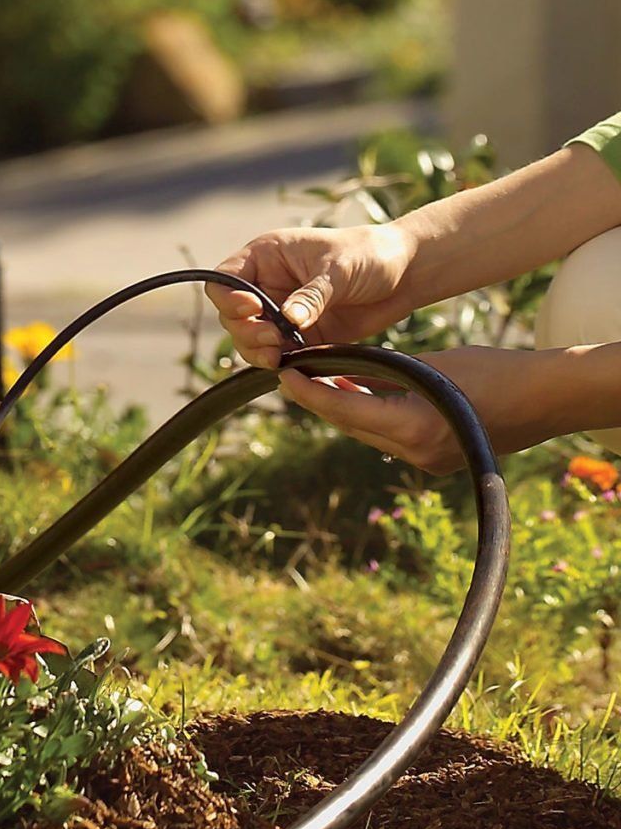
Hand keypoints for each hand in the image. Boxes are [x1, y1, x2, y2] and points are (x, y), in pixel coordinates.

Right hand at [206, 223, 416, 366]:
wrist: (405, 273)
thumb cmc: (370, 255)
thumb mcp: (339, 269)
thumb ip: (311, 296)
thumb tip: (286, 321)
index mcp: (266, 256)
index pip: (224, 279)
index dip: (230, 299)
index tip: (253, 309)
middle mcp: (266, 284)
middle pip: (231, 316)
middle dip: (247, 332)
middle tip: (274, 340)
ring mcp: (280, 312)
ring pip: (248, 339)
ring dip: (257, 351)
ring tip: (279, 356)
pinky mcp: (298, 336)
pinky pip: (274, 354)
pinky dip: (278, 362)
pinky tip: (292, 362)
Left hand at [279, 347, 560, 474]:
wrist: (544, 400)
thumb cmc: (491, 371)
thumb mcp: (427, 365)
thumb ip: (380, 373)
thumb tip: (337, 374)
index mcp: (412, 426)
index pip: (344, 409)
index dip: (309, 393)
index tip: (284, 375)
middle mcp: (414, 452)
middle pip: (350, 426)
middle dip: (320, 401)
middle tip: (294, 375)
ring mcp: (425, 462)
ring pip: (367, 434)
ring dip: (343, 410)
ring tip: (319, 381)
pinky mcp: (433, 462)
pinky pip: (388, 439)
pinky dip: (370, 418)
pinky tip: (358, 396)